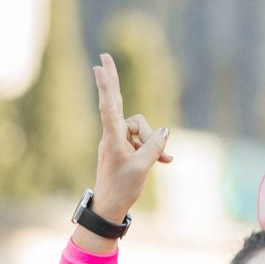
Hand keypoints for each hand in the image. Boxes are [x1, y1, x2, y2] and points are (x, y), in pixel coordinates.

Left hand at [86, 53, 170, 226]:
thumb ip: (154, 146)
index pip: (109, 106)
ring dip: (154, 142)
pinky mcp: (124, 147)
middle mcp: (113, 134)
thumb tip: (165, 131)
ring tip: (164, 161)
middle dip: (112, 79)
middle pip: (115, 101)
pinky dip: (153, 149)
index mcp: (113, 138)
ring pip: (141, 128)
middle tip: (104, 56)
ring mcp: (118, 140)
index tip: (99, 67)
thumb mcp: (143, 167)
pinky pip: (142, 140)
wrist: (110, 207)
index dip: (107, 86)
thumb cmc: (122, 188)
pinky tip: (165, 161)